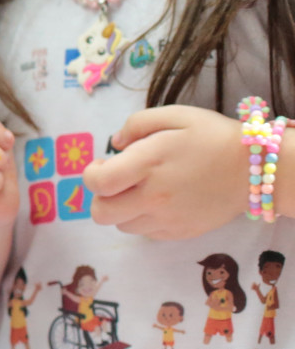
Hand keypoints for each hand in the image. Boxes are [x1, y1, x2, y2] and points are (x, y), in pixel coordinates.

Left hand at [83, 105, 247, 239]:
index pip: (97, 183)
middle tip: (119, 183)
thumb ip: (137, 124)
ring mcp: (167, 218)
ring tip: (143, 190)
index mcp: (148, 164)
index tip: (105, 165)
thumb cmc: (213, 136)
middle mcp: (154, 196)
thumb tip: (114, 144)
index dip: (93, 174)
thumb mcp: (175, 115)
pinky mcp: (180, 232)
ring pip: (121, 225)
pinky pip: (146, 233)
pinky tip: (161, 202)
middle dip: (102, 197)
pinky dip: (145, 219)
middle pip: (101, 213)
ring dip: (123, 209)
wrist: (255, 169)